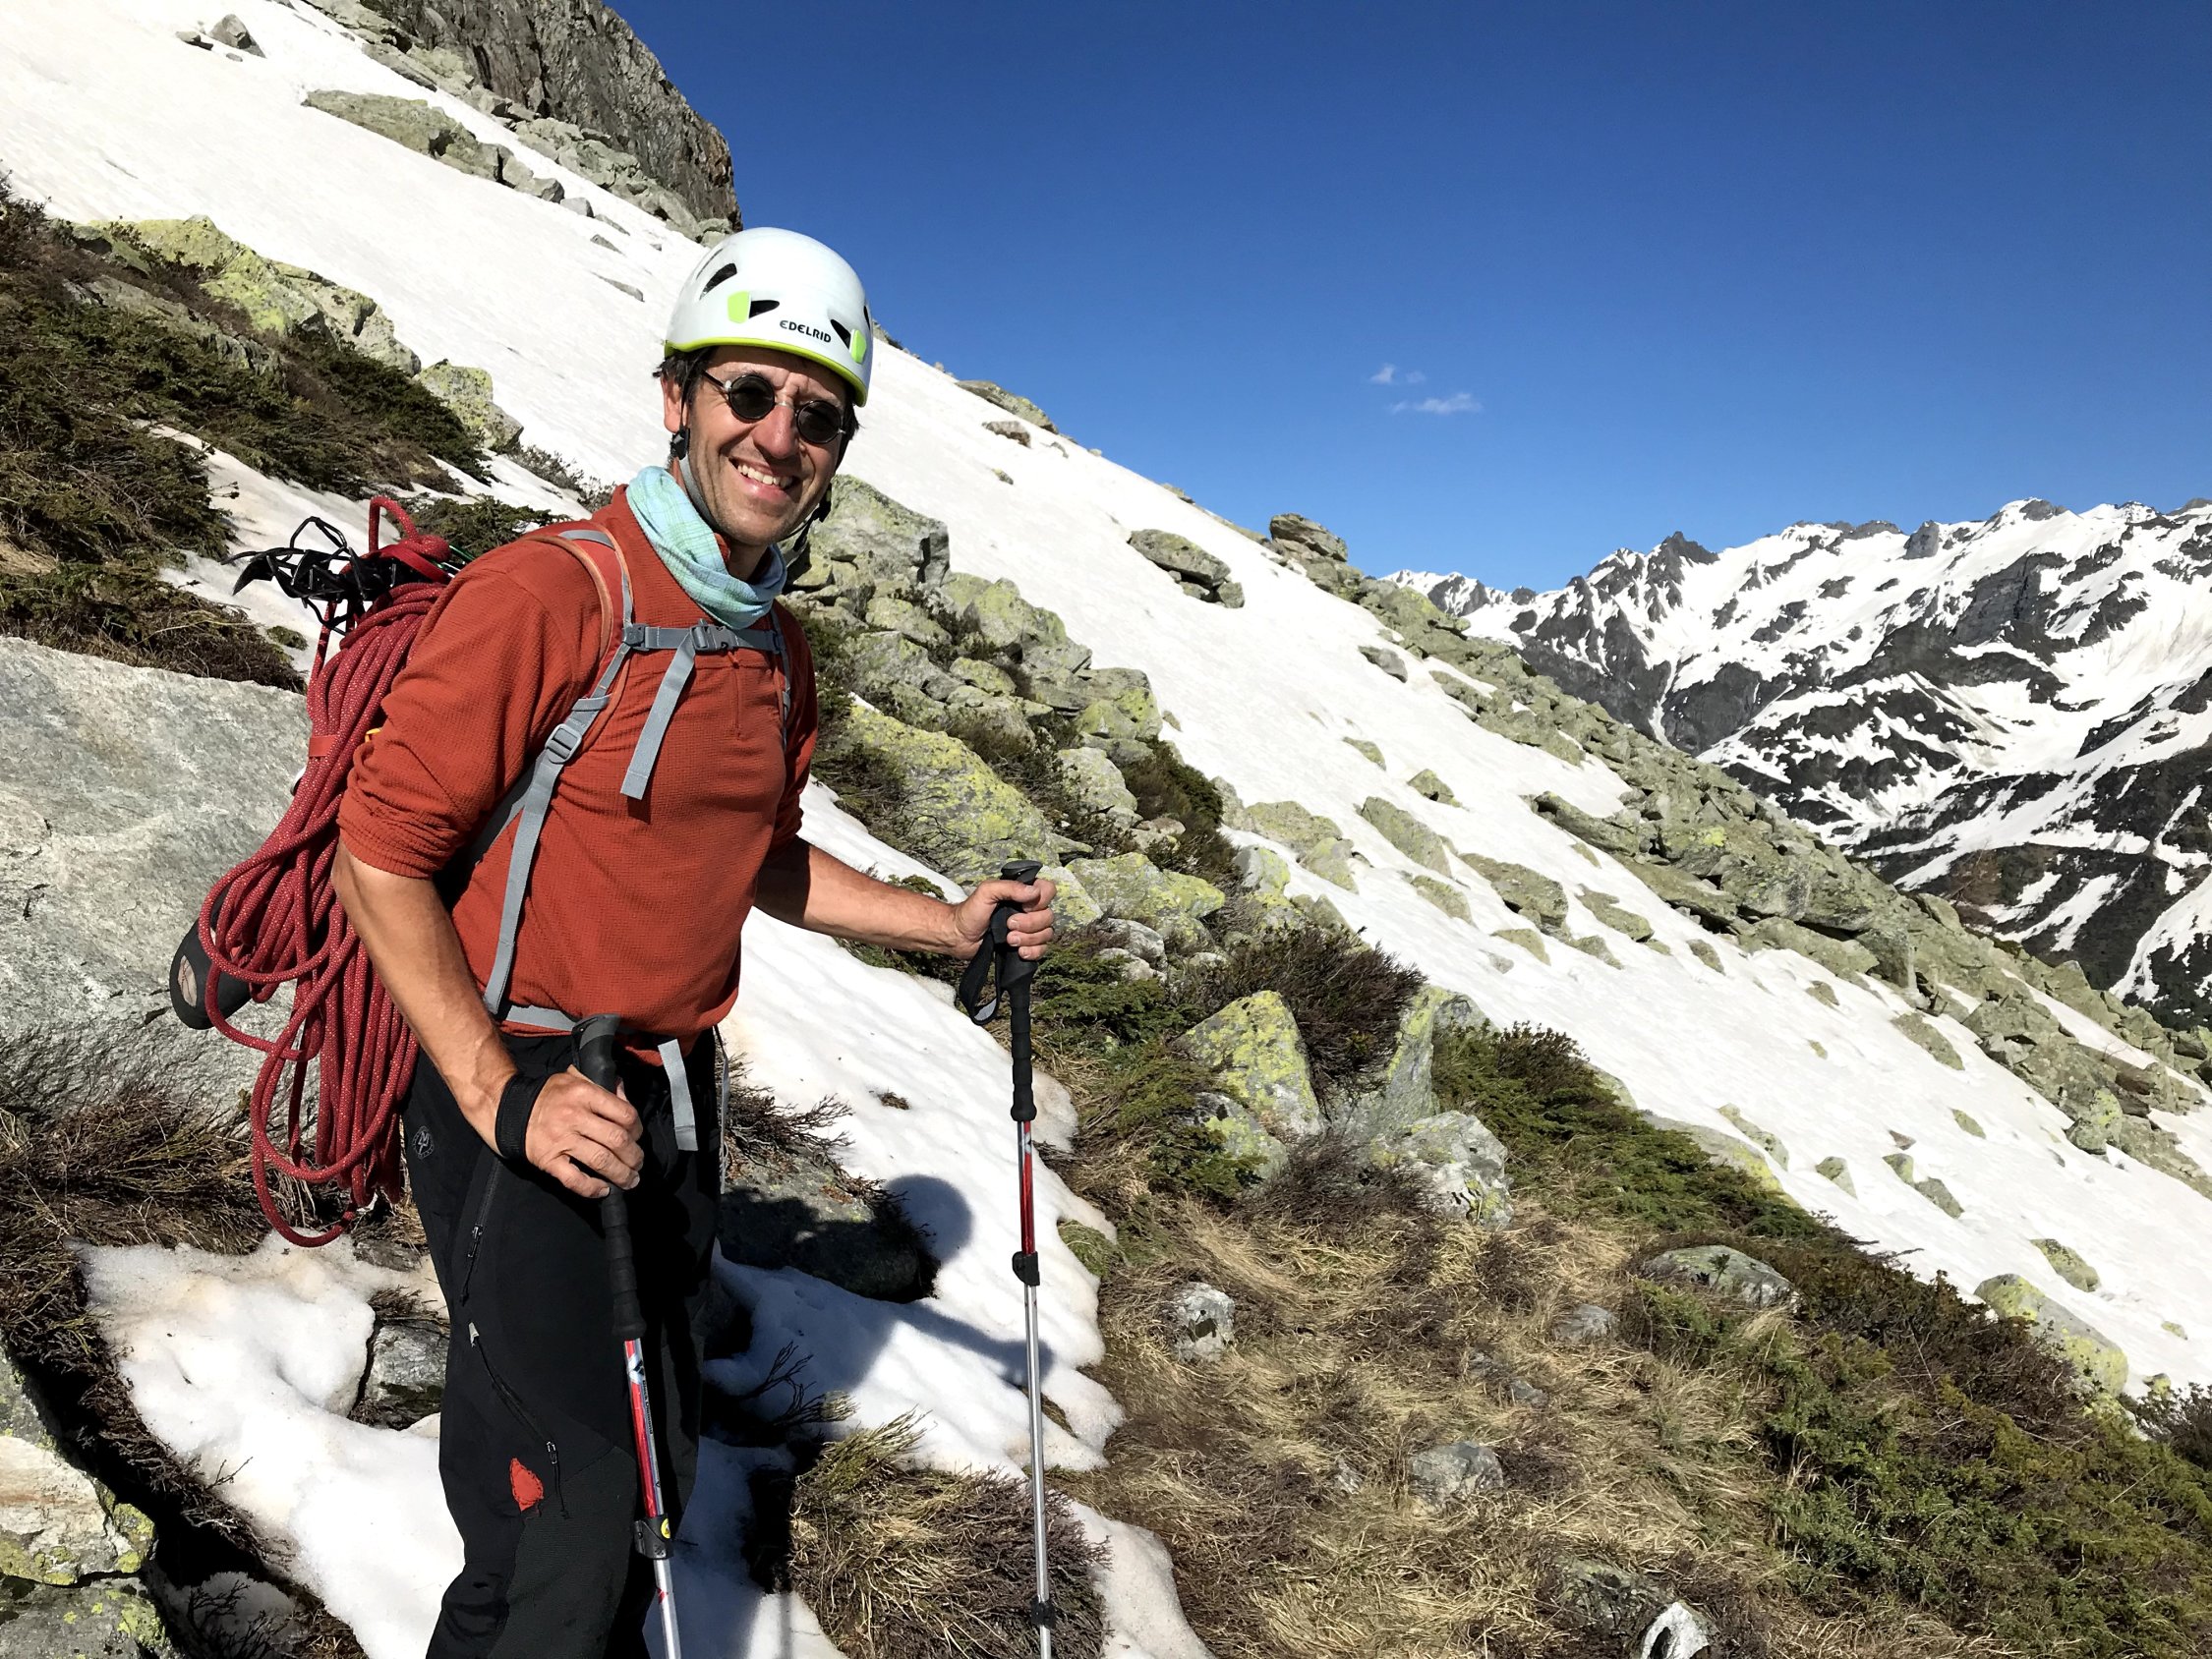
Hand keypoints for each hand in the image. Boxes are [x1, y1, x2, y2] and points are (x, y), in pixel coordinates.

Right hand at [525, 1067, 642, 1197]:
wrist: (508, 1108)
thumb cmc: (548, 1095)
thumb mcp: (574, 1078)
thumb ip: (601, 1086)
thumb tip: (623, 1092)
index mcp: (584, 1094)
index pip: (624, 1113)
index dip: (637, 1129)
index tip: (638, 1137)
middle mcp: (574, 1116)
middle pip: (617, 1140)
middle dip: (634, 1156)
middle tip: (638, 1163)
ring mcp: (561, 1140)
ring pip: (601, 1161)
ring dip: (621, 1174)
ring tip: (630, 1180)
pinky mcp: (548, 1160)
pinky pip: (574, 1179)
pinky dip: (592, 1188)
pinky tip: (603, 1191)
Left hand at [950, 876, 1056, 960]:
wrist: (959, 937)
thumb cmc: (970, 911)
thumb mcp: (986, 892)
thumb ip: (1009, 887)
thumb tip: (1034, 891)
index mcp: (1022, 893)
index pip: (1048, 890)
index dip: (1041, 900)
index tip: (1023, 906)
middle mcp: (1029, 910)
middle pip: (1048, 916)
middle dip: (1029, 924)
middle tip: (1008, 925)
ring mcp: (1028, 929)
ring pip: (1046, 934)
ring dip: (1028, 939)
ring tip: (1008, 939)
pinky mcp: (1025, 945)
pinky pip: (1042, 950)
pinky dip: (1032, 952)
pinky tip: (1019, 952)